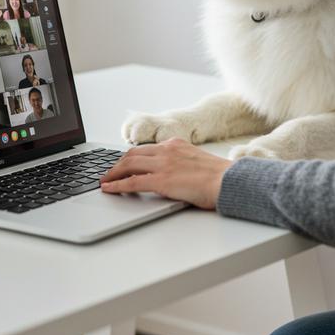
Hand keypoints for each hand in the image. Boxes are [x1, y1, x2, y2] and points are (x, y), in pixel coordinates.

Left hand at [100, 138, 231, 209]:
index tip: (122, 164)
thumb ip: (180, 163)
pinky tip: (109, 189)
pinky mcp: (162, 181)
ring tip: (105, 182)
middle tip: (108, 174)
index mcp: (176, 144)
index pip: (145, 148)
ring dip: (113, 174)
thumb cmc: (219, 177)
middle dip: (117, 165)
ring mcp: (164, 165)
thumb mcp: (197, 161)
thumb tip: (170, 174)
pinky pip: (133, 182)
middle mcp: (167, 150)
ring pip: (128, 165)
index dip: (129, 157)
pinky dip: (117, 185)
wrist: (229, 182)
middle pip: (132, 154)